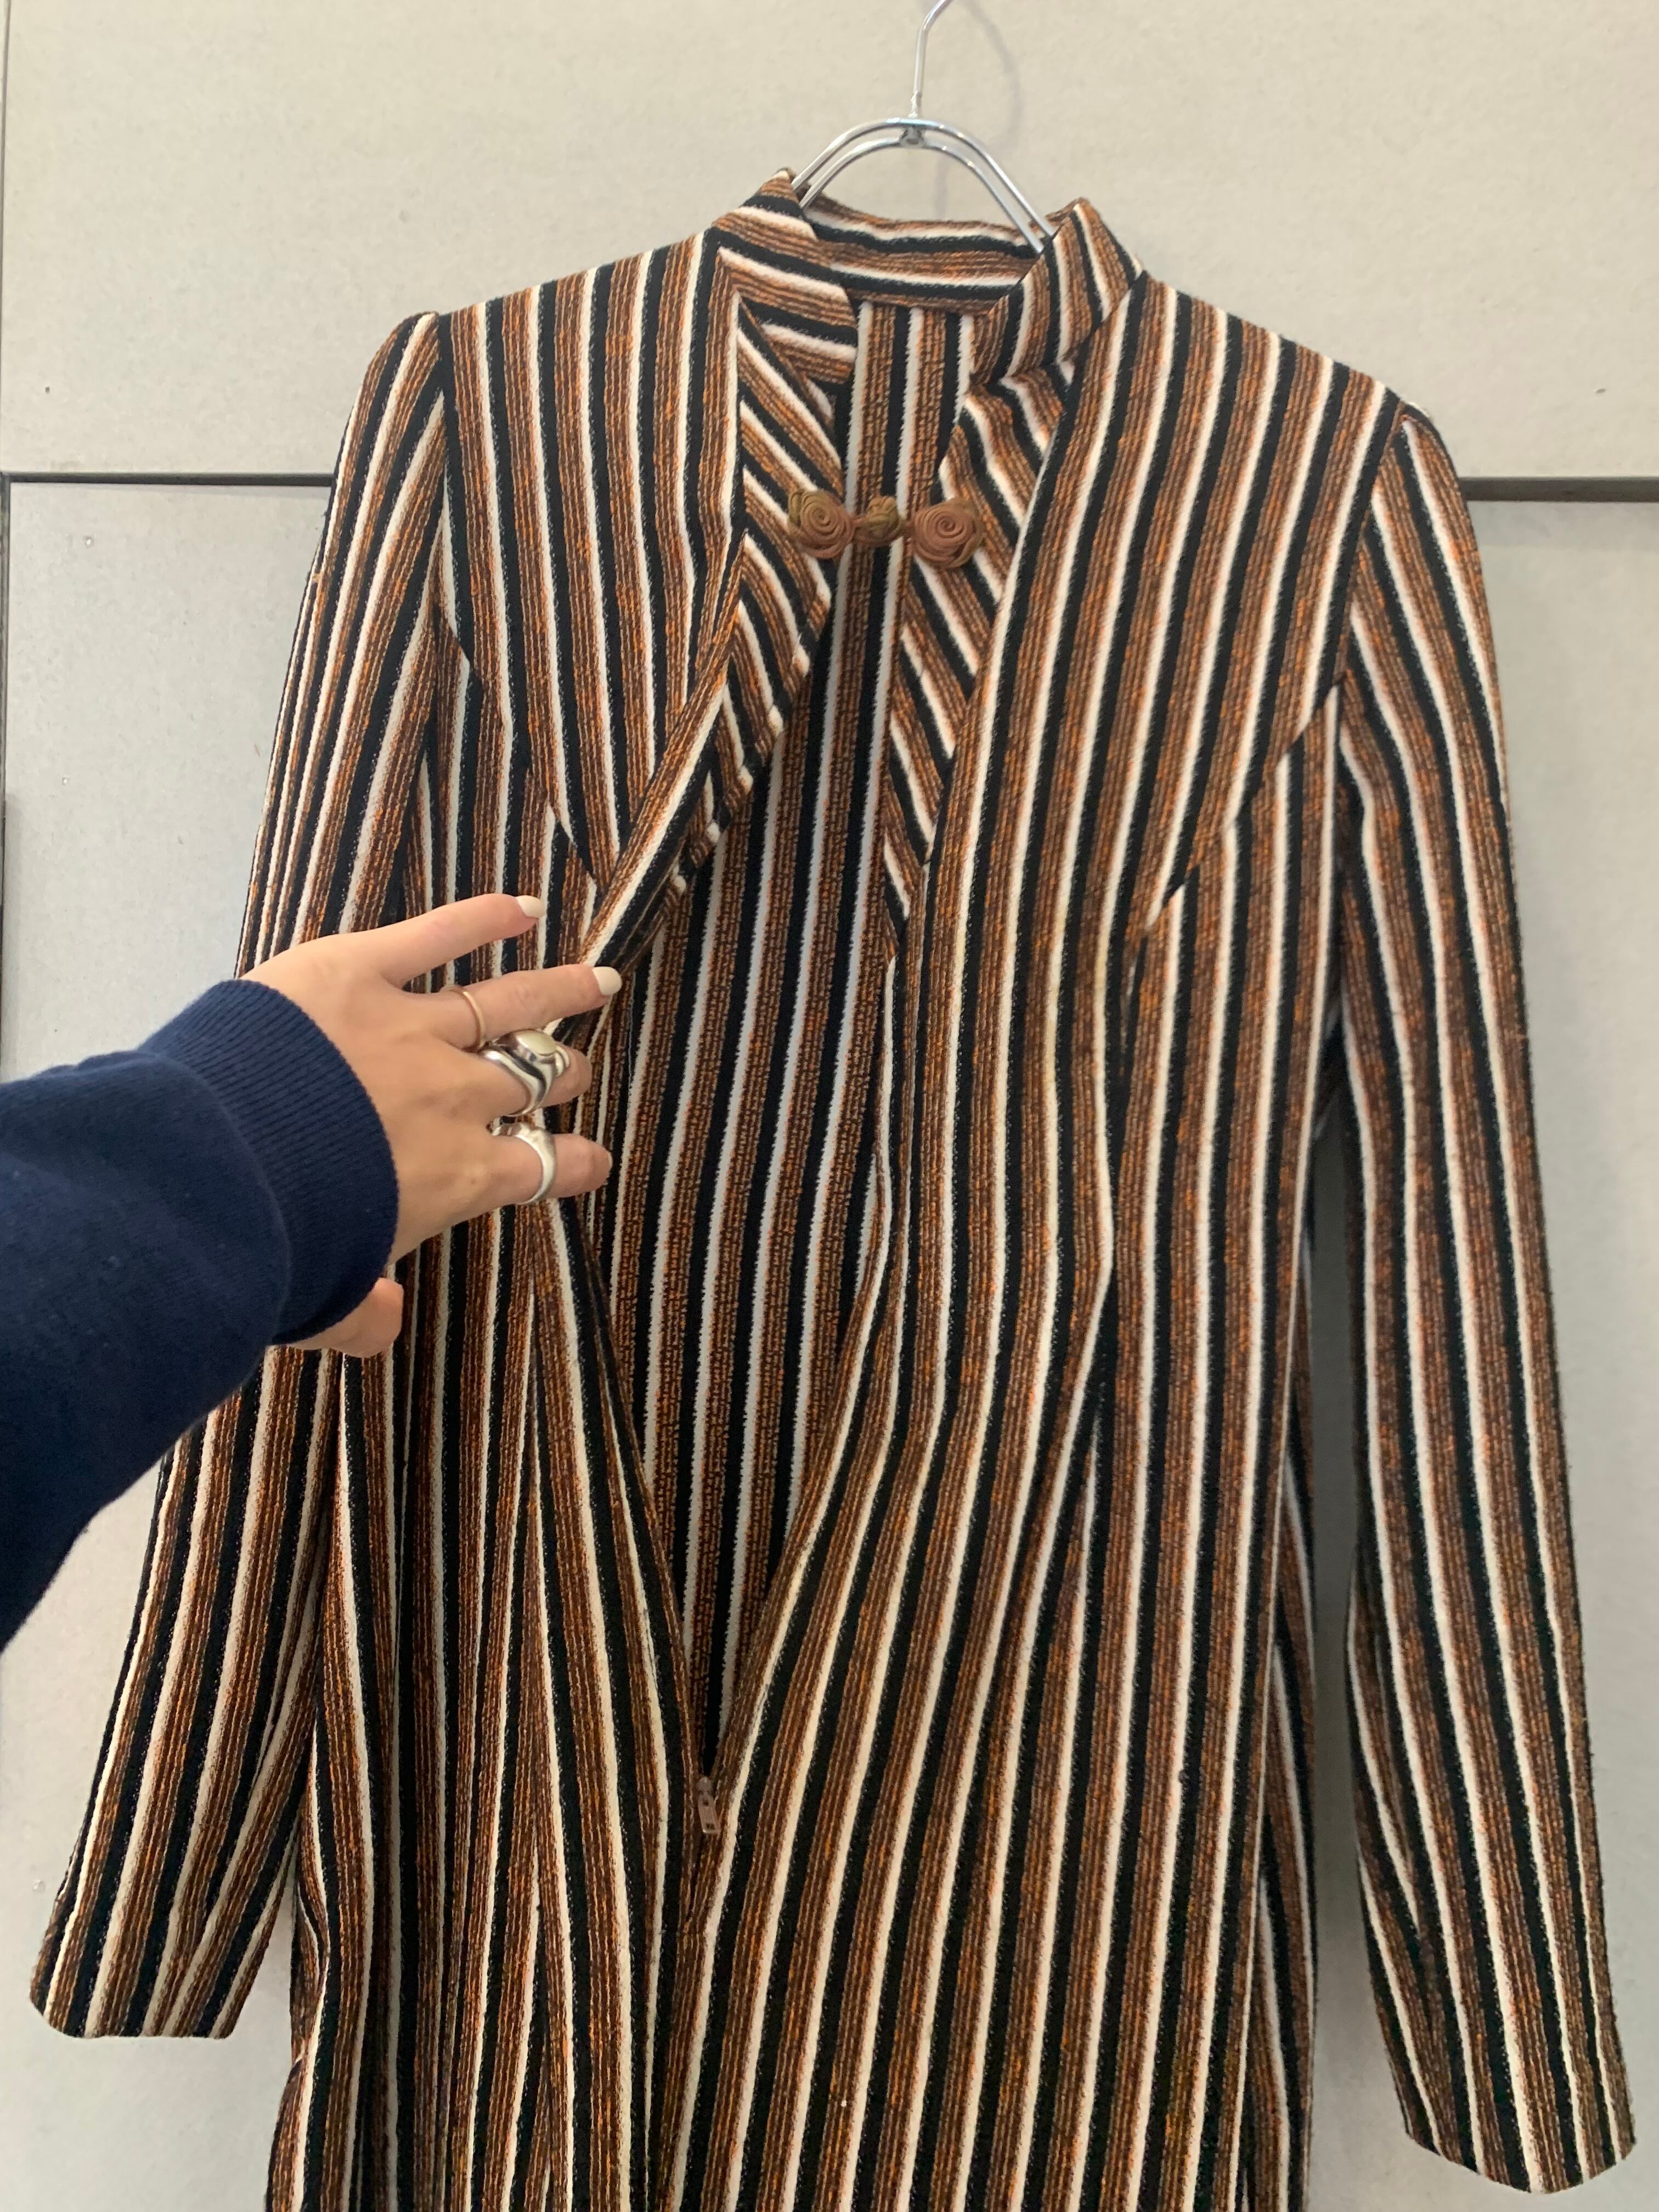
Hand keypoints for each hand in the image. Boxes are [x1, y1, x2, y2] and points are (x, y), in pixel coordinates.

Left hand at [244, 892, 617, 1355]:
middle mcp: (452, 1099)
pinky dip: (482, 918)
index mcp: (456, 1176)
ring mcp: (411, 1029)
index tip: (594, 1160)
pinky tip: (523, 908)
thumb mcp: (325, 1300)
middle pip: (526, 1083)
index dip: (572, 1164)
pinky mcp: (360, 973)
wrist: (219, 1172)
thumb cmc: (275, 1245)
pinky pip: (434, 936)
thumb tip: (386, 1322)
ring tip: (599, 980)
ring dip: (559, 991)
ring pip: (508, 1004)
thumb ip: (364, 1314)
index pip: (538, 1169)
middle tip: (576, 1071)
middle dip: (559, 1077)